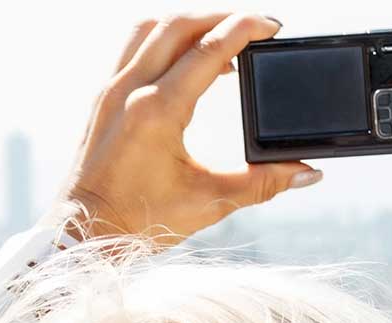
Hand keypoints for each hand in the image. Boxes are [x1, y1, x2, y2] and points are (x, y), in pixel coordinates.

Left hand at [60, 13, 316, 244]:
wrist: (84, 232)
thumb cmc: (139, 221)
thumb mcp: (209, 203)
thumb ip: (263, 183)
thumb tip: (307, 172)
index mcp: (157, 111)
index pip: (208, 50)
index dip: (245, 29)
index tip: (272, 27)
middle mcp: (130, 90)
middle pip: (180, 24)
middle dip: (223, 16)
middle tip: (256, 27)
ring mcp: (112, 89)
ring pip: (152, 27)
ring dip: (191, 22)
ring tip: (224, 37)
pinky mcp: (104, 96)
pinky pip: (134, 46)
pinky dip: (165, 38)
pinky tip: (188, 58)